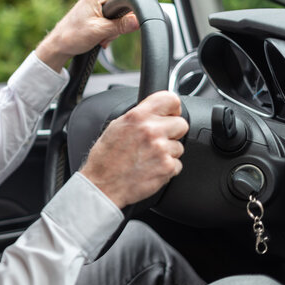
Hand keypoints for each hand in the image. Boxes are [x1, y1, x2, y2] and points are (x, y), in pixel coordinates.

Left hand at [35, 0, 138, 71]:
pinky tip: (100, 39)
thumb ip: (120, 25)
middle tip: (109, 34)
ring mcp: (93, 6)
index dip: (130, 7)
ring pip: (115, 16)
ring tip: (102, 38)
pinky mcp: (92, 15)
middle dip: (119, 23)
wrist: (57, 47)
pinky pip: (108, 21)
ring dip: (112, 30)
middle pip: (120, 6)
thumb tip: (138, 20)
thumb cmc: (72, 37)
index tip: (128, 22)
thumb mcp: (100, 31)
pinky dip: (107, 31)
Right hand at [79, 91, 188, 208]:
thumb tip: (153, 112)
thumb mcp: (116, 127)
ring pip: (179, 146)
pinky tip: (151, 168)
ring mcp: (161, 149)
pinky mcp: (167, 167)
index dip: (172, 108)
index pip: (170, 99)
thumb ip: (137, 117)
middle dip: (172, 133)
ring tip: (149, 158)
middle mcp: (151, 130)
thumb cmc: (105, 159)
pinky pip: (177, 164)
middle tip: (157, 141)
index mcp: (137, 116)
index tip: (171, 114)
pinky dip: (167, 168)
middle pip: (181, 124)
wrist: (103, 185)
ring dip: (168, 152)